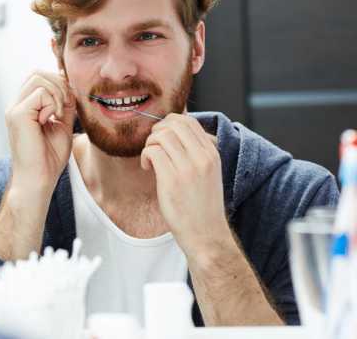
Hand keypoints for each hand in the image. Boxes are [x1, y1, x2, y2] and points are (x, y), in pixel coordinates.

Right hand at [5, 71, 76, 192]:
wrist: (39, 179)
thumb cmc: (49, 158)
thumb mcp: (62, 126)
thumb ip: (64, 106)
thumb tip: (70, 86)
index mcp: (24, 108)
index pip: (39, 78)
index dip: (58, 83)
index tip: (68, 103)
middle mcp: (16, 106)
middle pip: (37, 73)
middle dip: (58, 84)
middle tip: (65, 106)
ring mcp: (14, 109)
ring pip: (38, 78)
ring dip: (57, 93)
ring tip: (59, 114)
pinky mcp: (17, 114)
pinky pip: (41, 93)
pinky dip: (53, 103)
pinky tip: (53, 119)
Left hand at [140, 114, 231, 256]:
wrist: (206, 235)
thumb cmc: (202, 206)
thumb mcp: (208, 173)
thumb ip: (196, 153)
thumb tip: (174, 134)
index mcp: (211, 153)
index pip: (189, 121)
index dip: (169, 123)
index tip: (163, 137)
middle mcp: (202, 157)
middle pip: (173, 124)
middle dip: (157, 130)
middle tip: (153, 146)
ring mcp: (187, 168)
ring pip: (161, 135)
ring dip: (150, 144)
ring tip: (150, 159)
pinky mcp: (172, 179)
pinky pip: (152, 152)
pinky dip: (145, 156)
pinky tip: (147, 168)